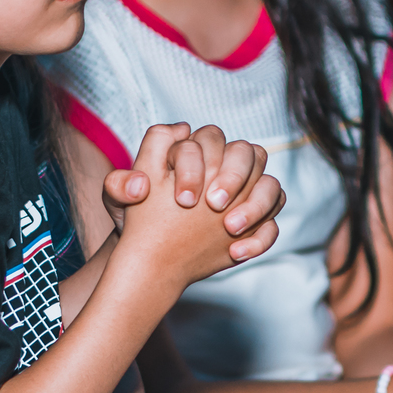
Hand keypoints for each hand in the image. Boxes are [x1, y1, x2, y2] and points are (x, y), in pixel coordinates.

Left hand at [101, 124, 284, 261]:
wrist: (151, 253)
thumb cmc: (136, 218)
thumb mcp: (118, 202)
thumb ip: (118, 185)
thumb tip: (139, 184)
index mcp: (192, 152)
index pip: (206, 138)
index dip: (197, 163)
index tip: (184, 199)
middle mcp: (224, 166)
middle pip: (246, 152)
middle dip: (233, 176)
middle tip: (215, 204)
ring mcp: (244, 193)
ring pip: (270, 183)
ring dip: (256, 204)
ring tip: (230, 228)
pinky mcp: (255, 220)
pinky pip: (274, 222)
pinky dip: (262, 236)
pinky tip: (236, 253)